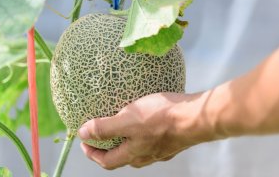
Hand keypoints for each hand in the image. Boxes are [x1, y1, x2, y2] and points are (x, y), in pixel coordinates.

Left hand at [78, 92, 217, 169]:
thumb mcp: (127, 120)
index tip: (84, 144)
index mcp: (134, 154)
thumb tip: (83, 133)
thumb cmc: (161, 118)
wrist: (196, 117)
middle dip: (109, 150)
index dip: (93, 154)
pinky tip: (147, 122)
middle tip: (100, 137)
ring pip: (138, 150)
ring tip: (122, 128)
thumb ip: (105, 128)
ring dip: (126, 143)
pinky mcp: (173, 139)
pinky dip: (143, 135)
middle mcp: (147, 156)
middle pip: (122, 158)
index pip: (107, 161)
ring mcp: (162, 149)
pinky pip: (152, 140)